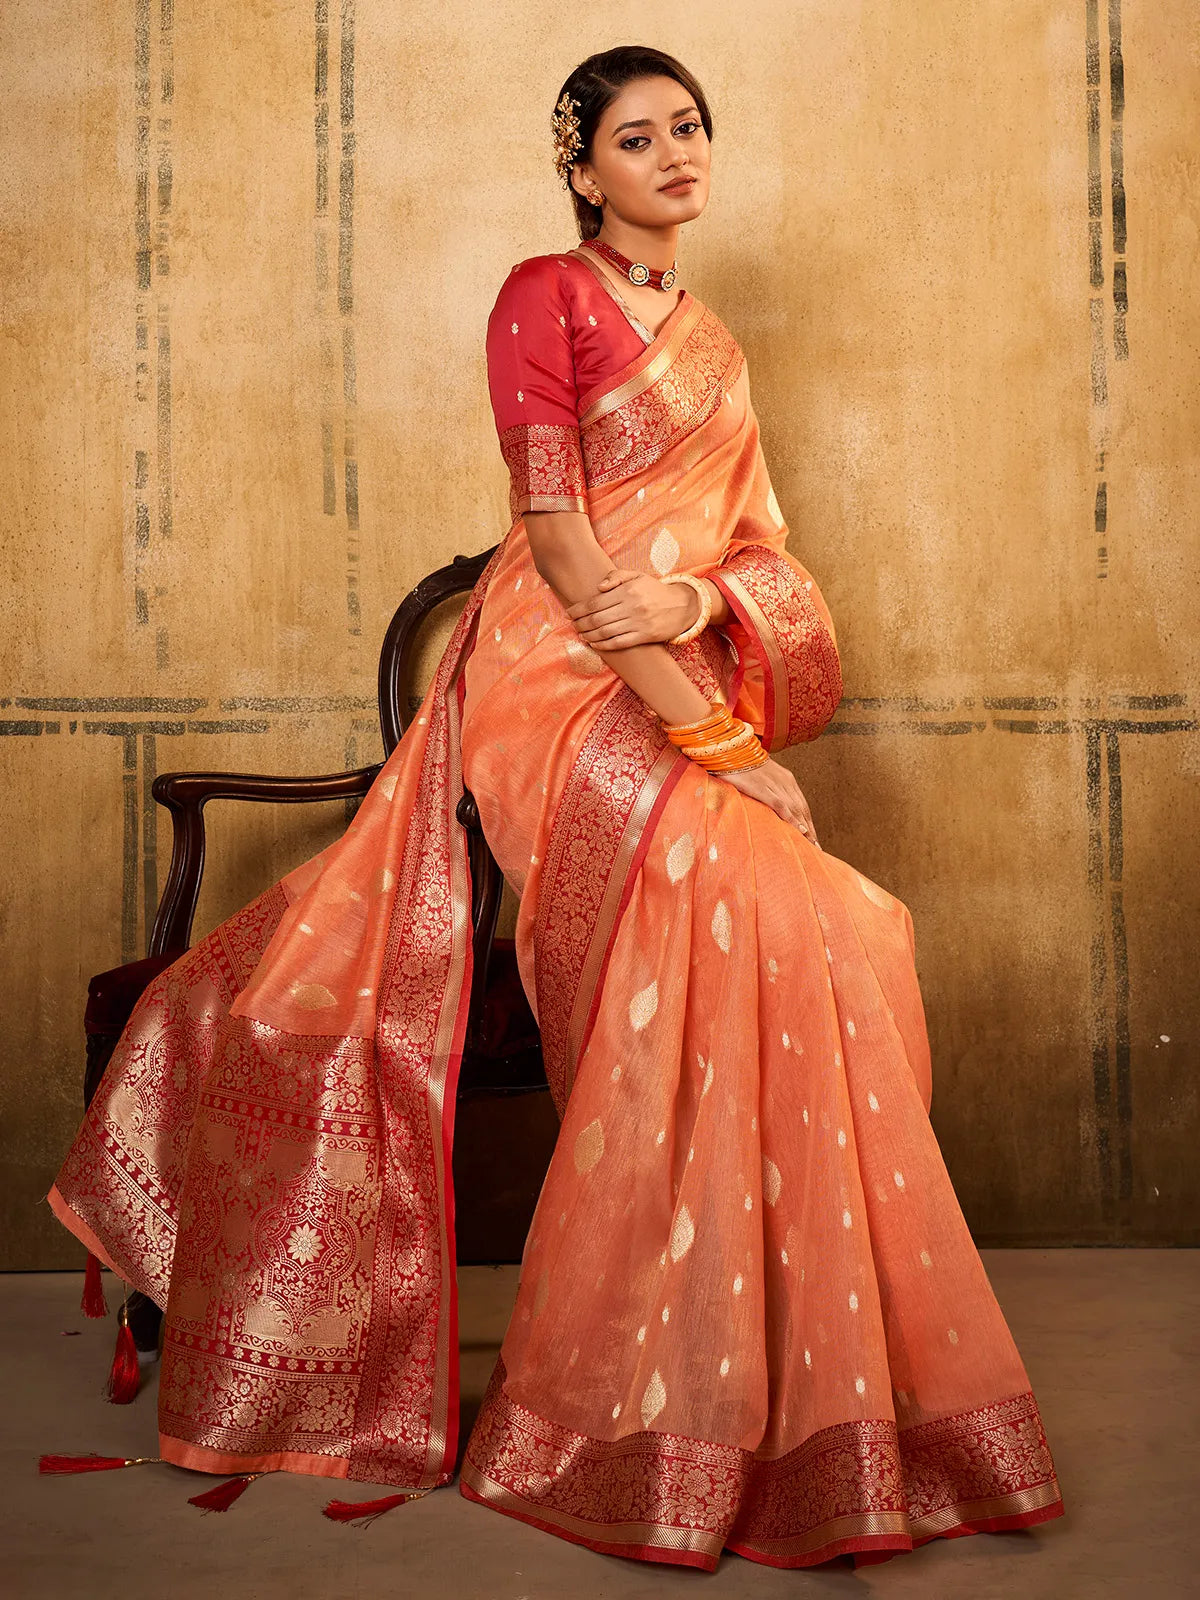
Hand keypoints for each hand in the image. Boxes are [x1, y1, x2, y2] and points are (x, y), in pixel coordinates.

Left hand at [564, 567, 696, 649]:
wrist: (683, 605)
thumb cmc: (655, 591)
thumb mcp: (638, 576)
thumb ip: (616, 577)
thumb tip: (598, 587)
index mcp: (628, 591)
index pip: (596, 602)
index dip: (579, 609)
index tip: (569, 612)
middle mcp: (632, 607)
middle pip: (597, 618)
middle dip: (580, 623)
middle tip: (573, 625)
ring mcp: (638, 623)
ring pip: (605, 632)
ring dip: (589, 635)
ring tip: (581, 634)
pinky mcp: (644, 636)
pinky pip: (619, 643)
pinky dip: (604, 645)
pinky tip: (594, 644)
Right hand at [714, 755, 818, 844]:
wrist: (729, 747)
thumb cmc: (739, 763)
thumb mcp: (757, 775)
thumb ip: (764, 787)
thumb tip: (765, 802)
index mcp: (785, 778)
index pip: (801, 803)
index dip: (807, 820)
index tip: (812, 836)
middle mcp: (784, 781)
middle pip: (802, 809)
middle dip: (811, 829)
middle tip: (817, 847)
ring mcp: (774, 784)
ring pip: (796, 809)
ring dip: (806, 828)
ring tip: (812, 845)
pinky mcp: (763, 788)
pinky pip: (781, 806)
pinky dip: (792, 819)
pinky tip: (800, 831)